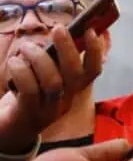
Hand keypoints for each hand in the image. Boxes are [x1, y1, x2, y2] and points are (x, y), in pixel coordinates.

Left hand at [0, 27, 104, 154]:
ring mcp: (48, 110)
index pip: (93, 72)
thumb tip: (60, 33)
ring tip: (26, 46)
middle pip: (75, 75)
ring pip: (54, 82)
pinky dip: (21, 71)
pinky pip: (30, 90)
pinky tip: (14, 63)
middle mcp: (65, 101)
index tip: (90, 30)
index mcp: (73, 90)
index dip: (95, 51)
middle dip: (68, 49)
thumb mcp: (43, 78)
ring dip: (39, 58)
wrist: (7, 132)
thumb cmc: (25, 96)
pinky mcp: (28, 114)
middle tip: (58, 29)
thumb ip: (53, 61)